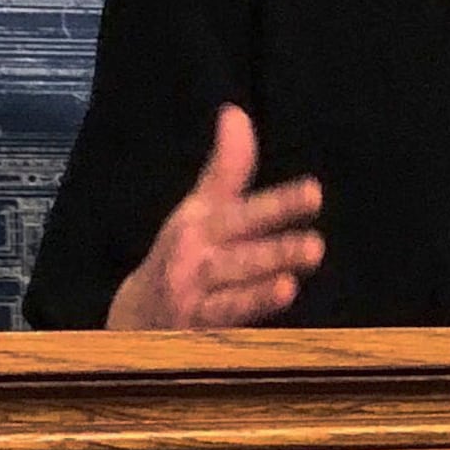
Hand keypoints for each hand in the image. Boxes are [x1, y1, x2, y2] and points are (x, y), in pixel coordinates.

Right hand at [106, 105, 325, 328]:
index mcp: (203, 226)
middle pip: (242, 256)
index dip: (279, 204)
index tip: (315, 192)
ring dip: (259, 292)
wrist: (133, 317)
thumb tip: (235, 112)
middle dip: (275, 251)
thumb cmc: (180, 254)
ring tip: (290, 284)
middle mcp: (197, 261)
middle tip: (315, 247)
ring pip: (231, 298)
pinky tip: (271, 329)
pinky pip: (221, 332)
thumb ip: (226, 166)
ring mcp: (195, 301)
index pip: (245, 212)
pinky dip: (241, 332)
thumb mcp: (199, 209)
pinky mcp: (195, 337)